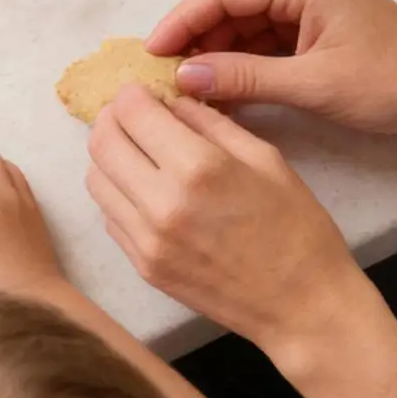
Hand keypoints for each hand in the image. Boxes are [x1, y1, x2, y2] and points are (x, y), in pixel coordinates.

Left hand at [87, 86, 368, 355]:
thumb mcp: (264, 158)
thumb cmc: (296, 227)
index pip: (131, 112)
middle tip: (133, 116)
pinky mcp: (143, 267)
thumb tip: (170, 102)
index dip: (132, 94)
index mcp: (198, 168)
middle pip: (101, 143)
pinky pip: (109, 217)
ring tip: (138, 152)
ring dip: (110, 157)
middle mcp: (161, 204)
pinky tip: (146, 190)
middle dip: (112, 119)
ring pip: (96, 181)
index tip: (144, 92)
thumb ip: (210, 124)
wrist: (301, 305)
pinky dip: (118, 194)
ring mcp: (146, 241)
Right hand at [149, 0, 396, 135]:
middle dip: (195, 39)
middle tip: (161, 77)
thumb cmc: (394, 84)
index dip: (181, 22)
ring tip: (184, 89)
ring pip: (244, 23)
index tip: (150, 54)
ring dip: (215, 54)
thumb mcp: (312, 85)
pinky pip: (265, 39)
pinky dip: (241, 63)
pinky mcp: (317, 26)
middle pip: (230, 3)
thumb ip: (244, 78)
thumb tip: (185, 79)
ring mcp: (311, 2)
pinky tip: (219, 90)